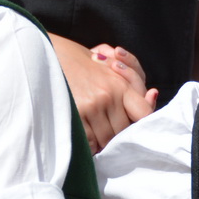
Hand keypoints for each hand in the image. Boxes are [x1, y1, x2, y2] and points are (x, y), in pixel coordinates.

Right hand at [50, 35, 157, 151]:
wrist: (47, 53)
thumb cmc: (78, 61)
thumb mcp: (107, 66)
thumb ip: (130, 83)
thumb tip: (151, 96)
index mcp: (120, 84)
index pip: (145, 113)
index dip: (143, 126)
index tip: (138, 132)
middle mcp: (108, 95)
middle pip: (125, 131)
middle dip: (120, 136)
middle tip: (113, 136)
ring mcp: (91, 106)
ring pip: (107, 139)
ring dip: (104, 142)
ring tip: (98, 135)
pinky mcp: (75, 115)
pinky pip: (89, 142)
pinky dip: (90, 145)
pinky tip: (87, 137)